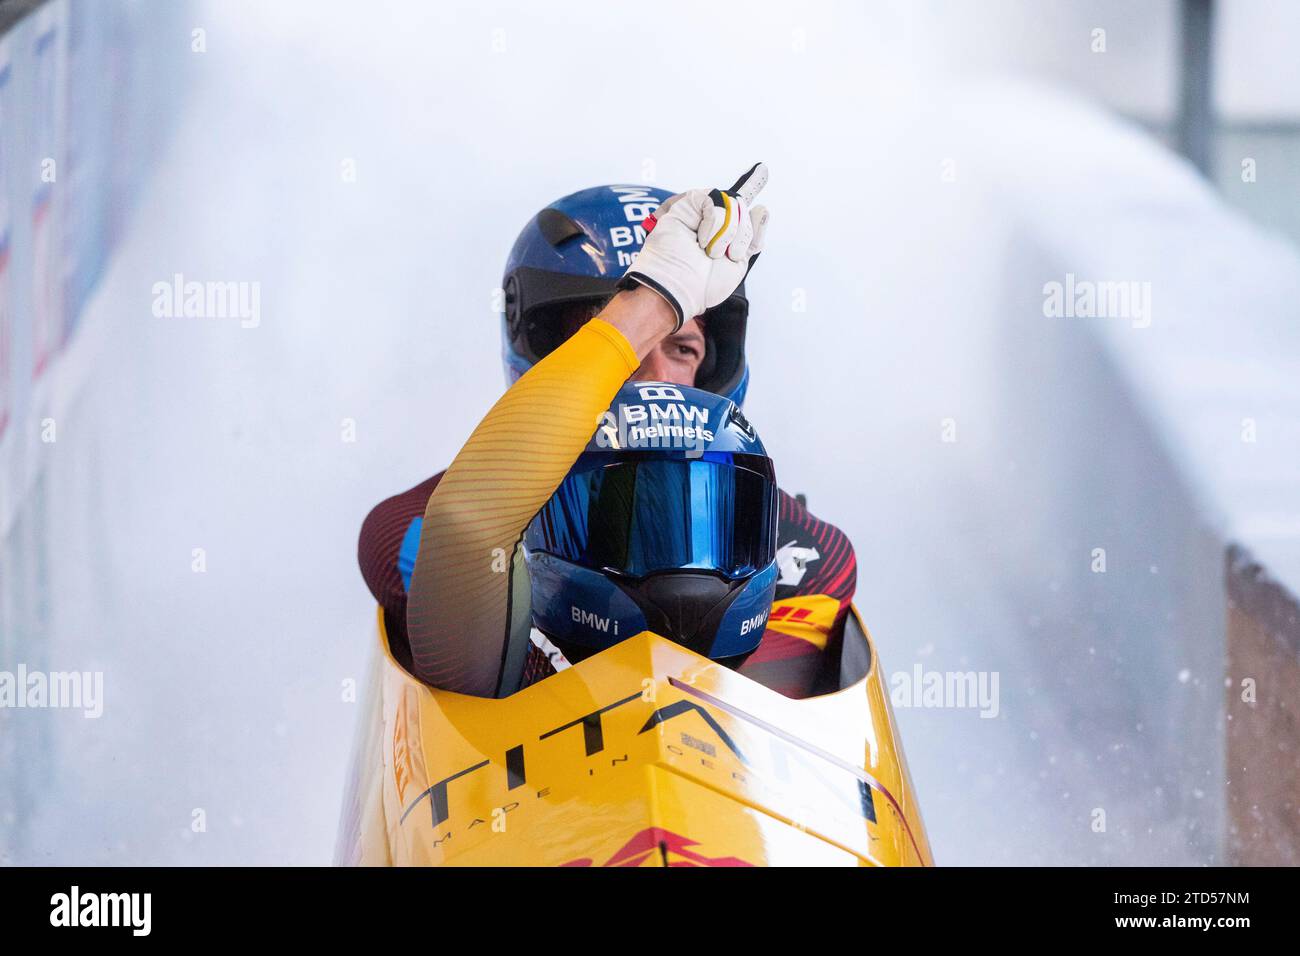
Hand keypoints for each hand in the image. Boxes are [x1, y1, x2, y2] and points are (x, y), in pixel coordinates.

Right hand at [618, 163, 769, 329]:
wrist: (679, 288)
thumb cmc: (702, 284)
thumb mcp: (738, 264)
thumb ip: (752, 237)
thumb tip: (761, 207)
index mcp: (723, 234)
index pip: (740, 206)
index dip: (753, 184)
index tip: (764, 169)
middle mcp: (711, 220)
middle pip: (742, 207)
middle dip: (743, 233)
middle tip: (729, 254)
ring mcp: (698, 211)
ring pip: (732, 203)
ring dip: (728, 232)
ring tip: (710, 252)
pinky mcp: (686, 204)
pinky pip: (714, 201)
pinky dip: (714, 224)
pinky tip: (702, 240)